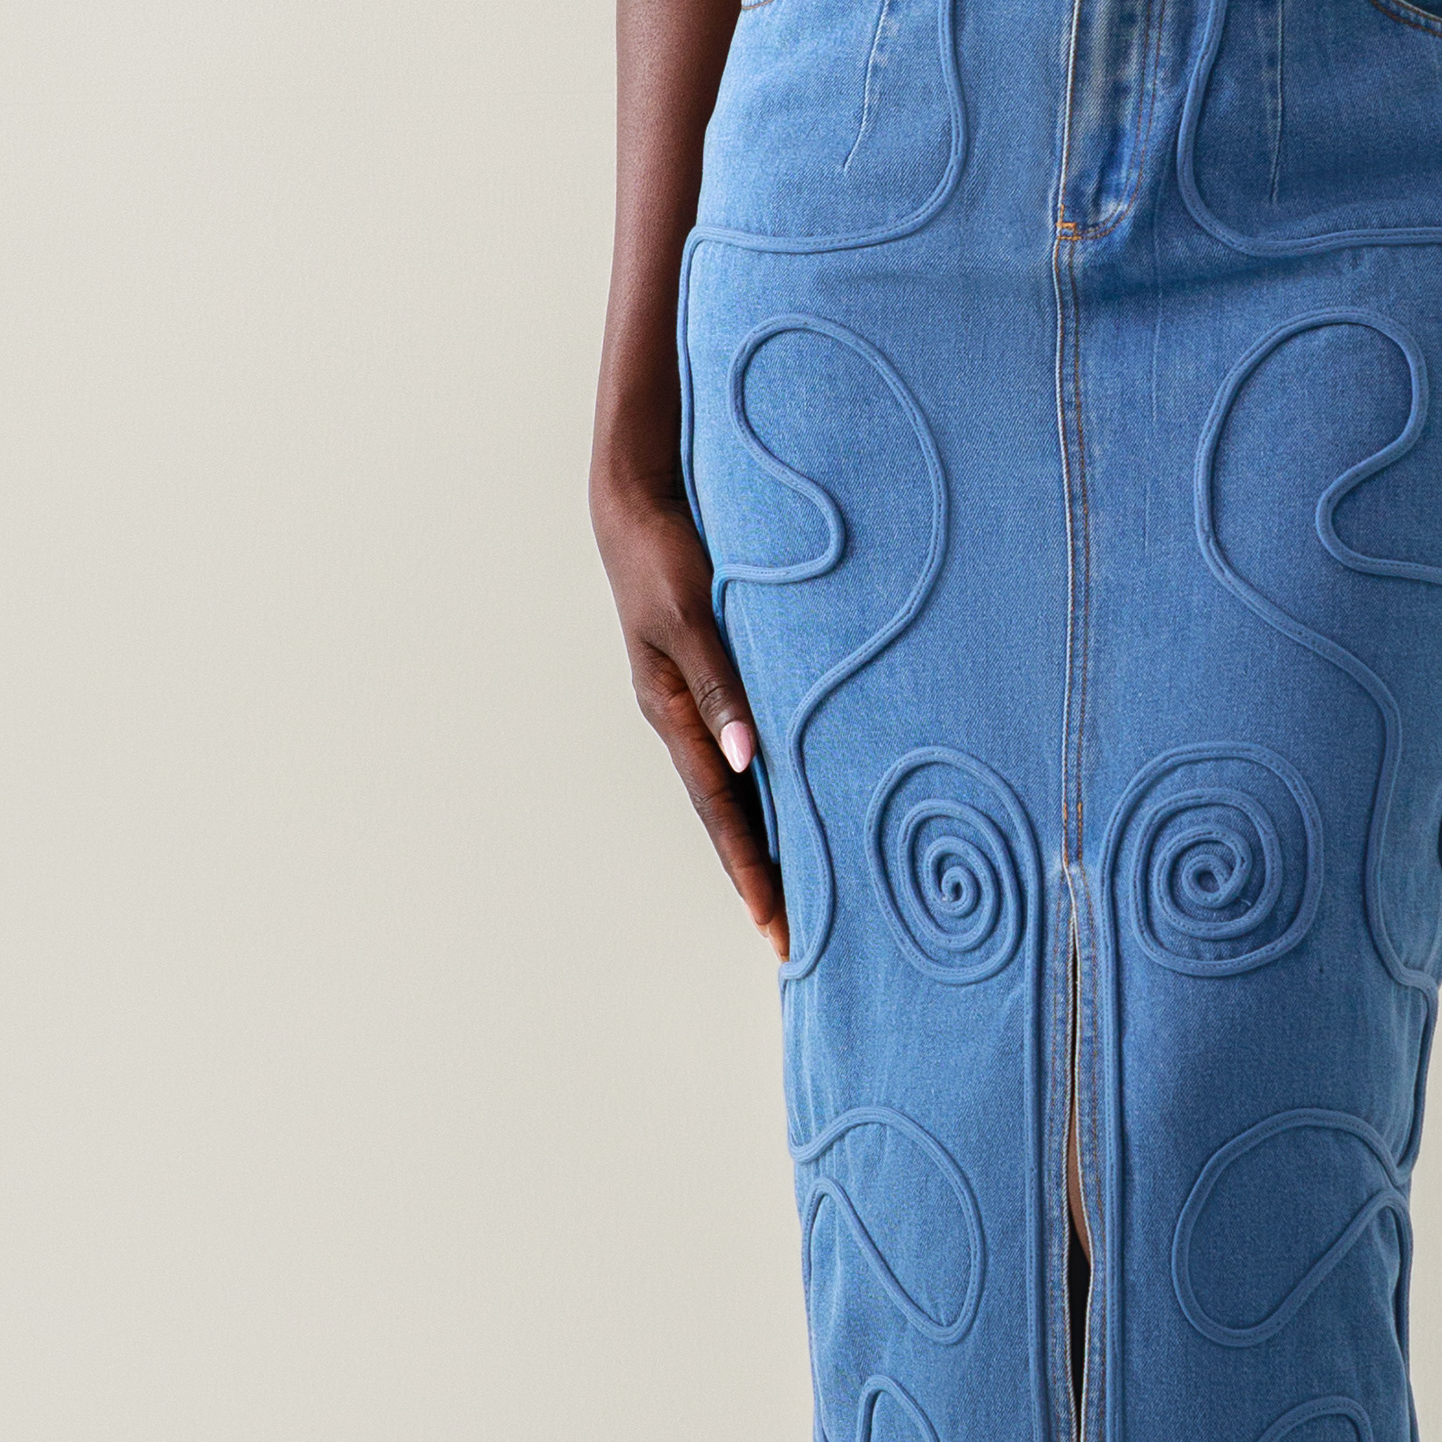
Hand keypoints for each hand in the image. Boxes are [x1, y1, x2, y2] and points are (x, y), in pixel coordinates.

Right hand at [593, 467, 787, 956]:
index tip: (777, 926)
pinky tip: (798, 807)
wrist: (636, 506)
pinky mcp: (711, 682)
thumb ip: (721, 682)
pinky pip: (742, 752)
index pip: (721, 812)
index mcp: (671, 712)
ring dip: (768, 839)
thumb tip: (746, 757)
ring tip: (805, 889)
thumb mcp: (691, 614)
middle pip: (728, 816)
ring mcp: (694, 704)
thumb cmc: (664, 554)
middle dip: (761, 877)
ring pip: (736, 790)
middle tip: (798, 936)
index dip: (751, 871)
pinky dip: (768, 790)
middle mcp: (683, 720)